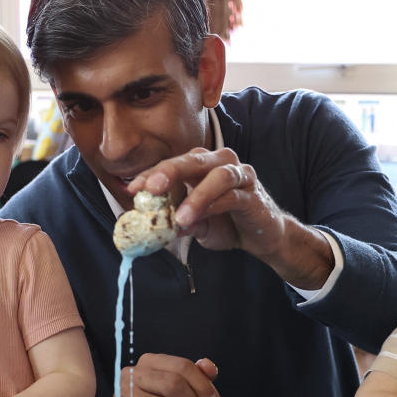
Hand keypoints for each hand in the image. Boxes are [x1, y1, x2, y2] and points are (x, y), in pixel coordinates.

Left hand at [128, 147, 286, 255]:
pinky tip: (199, 221)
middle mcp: (221, 162)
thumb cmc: (228, 223)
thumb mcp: (197, 223)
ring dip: (196, 197)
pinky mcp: (253, 193)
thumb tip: (154, 222)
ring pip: (217, 176)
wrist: (264, 236)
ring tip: (179, 218)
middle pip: (194, 160)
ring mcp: (240, 175)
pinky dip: (213, 207)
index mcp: (202, 165)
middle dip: (170, 172)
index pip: (173, 164)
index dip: (151, 174)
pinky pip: (233, 196)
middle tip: (151, 188)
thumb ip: (178, 219)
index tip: (132, 189)